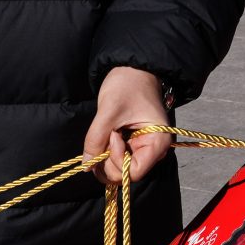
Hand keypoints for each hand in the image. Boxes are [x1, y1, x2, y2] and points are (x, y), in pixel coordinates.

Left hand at [85, 67, 173, 187]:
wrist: (132, 71)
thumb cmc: (128, 85)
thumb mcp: (109, 110)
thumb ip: (96, 139)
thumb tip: (86, 166)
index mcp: (158, 142)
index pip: (134, 172)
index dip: (117, 161)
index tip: (111, 137)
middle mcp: (153, 151)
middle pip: (125, 174)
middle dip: (108, 160)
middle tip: (103, 135)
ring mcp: (143, 149)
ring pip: (119, 169)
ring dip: (105, 157)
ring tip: (106, 132)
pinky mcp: (133, 146)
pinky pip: (117, 159)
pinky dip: (106, 152)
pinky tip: (107, 134)